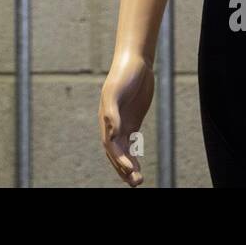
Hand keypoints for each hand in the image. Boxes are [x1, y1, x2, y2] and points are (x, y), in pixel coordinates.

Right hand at [99, 51, 153, 186]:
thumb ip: (112, 111)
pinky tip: (138, 166)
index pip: (111, 146)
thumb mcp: (116, 91)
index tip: (131, 169)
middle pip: (116, 153)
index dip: (120, 159)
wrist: (135, 62)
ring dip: (128, 167)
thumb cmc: (124, 74)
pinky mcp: (132, 121)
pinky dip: (133, 156)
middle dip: (124, 169)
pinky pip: (131, 144)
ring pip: (123, 151)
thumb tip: (112, 131)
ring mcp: (122, 123)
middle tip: (137, 182)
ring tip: (138, 181)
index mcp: (106, 119)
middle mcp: (112, 124)